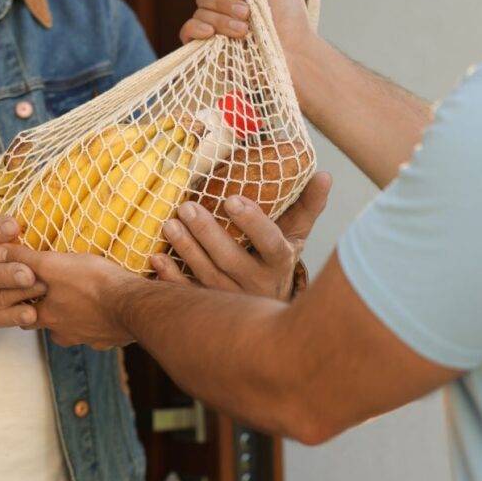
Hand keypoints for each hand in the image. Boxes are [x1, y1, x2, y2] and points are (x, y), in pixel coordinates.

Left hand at [0, 245, 139, 350]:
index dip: (23, 300)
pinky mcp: (111, 338)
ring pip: (75, 329)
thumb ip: (25, 259)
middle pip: (48, 325)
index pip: (24, 313)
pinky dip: (100, 321)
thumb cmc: (93, 283)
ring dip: (75, 317)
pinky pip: (100, 331)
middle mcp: (65, 333)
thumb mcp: (54, 264)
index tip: (26, 290)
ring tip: (82, 299)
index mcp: (49, 317)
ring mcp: (89, 338)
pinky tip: (107, 308)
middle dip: (48, 311)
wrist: (133, 306)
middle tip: (53, 293)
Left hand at [150, 172, 331, 299]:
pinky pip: (187, 294)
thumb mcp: (296, 233)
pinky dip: (170, 277)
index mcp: (279, 261)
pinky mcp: (209, 307)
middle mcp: (256, 283)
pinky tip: (157, 257)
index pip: (269, 242)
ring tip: (170, 223)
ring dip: (186, 250)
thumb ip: (308, 204)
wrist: (266, 305)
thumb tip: (324, 173)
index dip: (252, 222)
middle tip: (187, 206)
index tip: (232, 200)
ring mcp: (230, 298)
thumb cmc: (277, 257)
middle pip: (230, 259)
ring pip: (206, 276)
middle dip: (207, 233)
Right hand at [179, 0, 318, 59]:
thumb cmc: (292, 23)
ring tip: (244, 30)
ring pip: (200, 11)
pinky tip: (212, 33)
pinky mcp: (208, 50)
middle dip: (226, 1)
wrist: (295, 56)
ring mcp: (215, 30)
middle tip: (247, 12)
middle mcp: (224, 10)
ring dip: (222, 18)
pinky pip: (187, 32)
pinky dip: (196, 28)